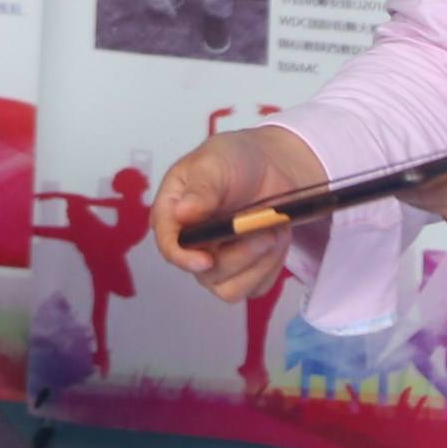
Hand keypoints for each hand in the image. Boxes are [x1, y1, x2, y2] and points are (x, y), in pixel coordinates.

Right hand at [151, 125, 324, 301]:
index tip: (207, 260)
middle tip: (266, 228)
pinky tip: (277, 238)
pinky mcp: (245, 273)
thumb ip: (202, 188)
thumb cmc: (234, 159)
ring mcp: (217, 263)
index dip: (184, 257)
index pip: (169, 245)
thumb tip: (181, 213)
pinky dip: (271, 266)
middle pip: (206, 273)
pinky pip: (257, 287)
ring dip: (258, 262)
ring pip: (231, 289)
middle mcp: (191, 245)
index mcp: (173, 215)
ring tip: (275, 230)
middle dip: (240, 254)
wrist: (271, 166)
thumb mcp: (215, 164)